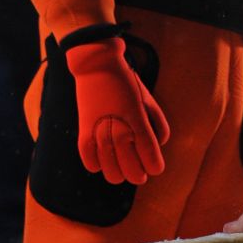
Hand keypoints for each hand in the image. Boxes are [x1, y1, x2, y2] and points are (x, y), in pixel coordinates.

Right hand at [68, 38, 168, 184]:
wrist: (97, 67)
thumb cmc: (128, 85)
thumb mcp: (150, 103)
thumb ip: (159, 128)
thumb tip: (157, 148)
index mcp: (140, 127)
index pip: (153, 164)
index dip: (155, 167)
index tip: (153, 163)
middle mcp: (120, 135)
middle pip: (134, 174)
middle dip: (140, 174)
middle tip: (139, 167)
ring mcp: (100, 137)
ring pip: (113, 175)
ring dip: (120, 173)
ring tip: (121, 164)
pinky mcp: (83, 136)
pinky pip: (91, 164)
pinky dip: (98, 165)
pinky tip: (103, 157)